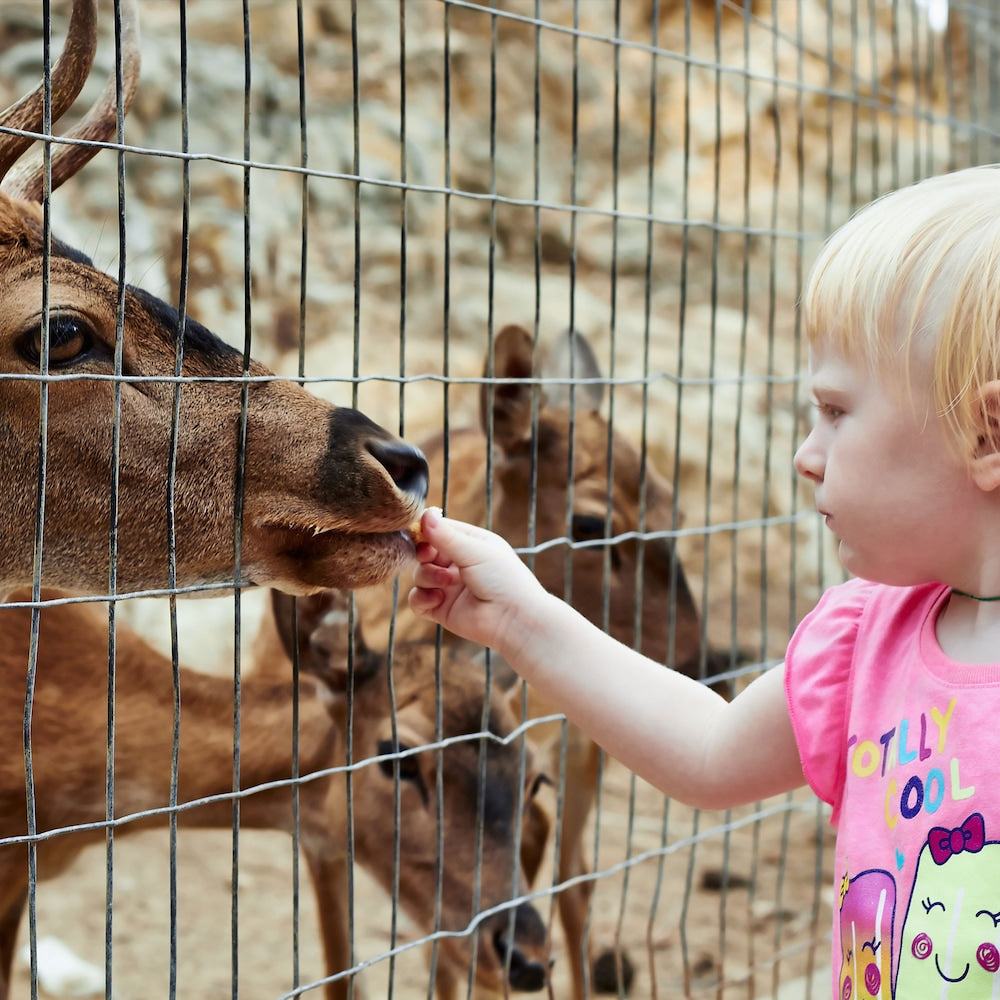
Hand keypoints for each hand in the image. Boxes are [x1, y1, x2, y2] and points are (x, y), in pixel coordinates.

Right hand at [407, 507, 545, 654]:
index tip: (420, 534)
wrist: (514, 620)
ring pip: (420, 574)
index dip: (427, 531)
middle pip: (425, 552)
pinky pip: (417, 600)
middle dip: (424, 554)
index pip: (440, 530)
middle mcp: (458, 563)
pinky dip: (422, 598)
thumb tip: (425, 513)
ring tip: (446, 582)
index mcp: (471, 543)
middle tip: (429, 557)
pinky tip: (439, 599)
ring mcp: (449, 587)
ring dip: (427, 576)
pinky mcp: (441, 608)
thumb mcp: (475, 551)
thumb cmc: (503, 580)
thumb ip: (447, 535)